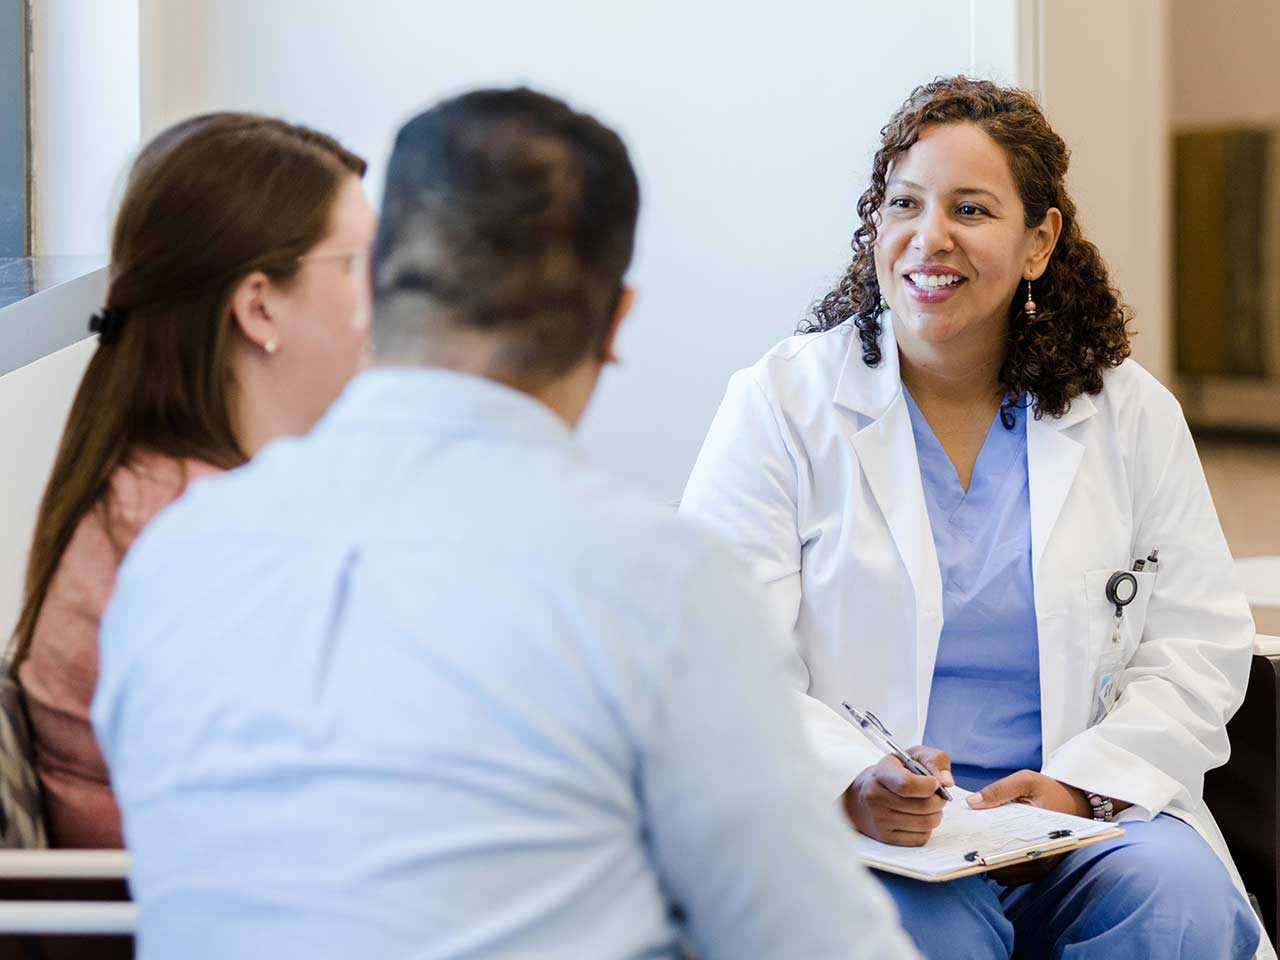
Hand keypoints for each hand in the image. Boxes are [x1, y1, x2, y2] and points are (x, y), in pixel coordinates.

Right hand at [844, 747, 953, 846]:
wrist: (863, 793)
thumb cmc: (893, 773)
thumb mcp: (911, 756)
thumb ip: (934, 760)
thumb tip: (946, 782)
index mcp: (881, 774)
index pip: (907, 784)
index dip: (928, 785)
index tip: (935, 783)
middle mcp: (876, 797)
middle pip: (923, 806)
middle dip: (939, 800)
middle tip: (937, 795)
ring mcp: (879, 820)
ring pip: (925, 823)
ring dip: (935, 815)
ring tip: (929, 806)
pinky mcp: (886, 837)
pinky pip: (921, 838)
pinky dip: (926, 828)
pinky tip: (919, 817)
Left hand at [966, 770, 1090, 886]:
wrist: (1075, 801)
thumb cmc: (1050, 789)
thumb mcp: (1026, 781)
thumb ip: (999, 790)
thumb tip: (972, 803)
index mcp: (1042, 830)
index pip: (1012, 847)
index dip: (990, 850)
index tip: (973, 845)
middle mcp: (1046, 852)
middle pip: (1010, 865)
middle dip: (988, 859)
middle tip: (969, 851)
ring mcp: (1044, 862)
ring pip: (1012, 875)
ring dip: (993, 867)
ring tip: (976, 853)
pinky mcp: (1042, 866)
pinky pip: (1017, 876)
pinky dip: (1002, 869)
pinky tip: (988, 856)